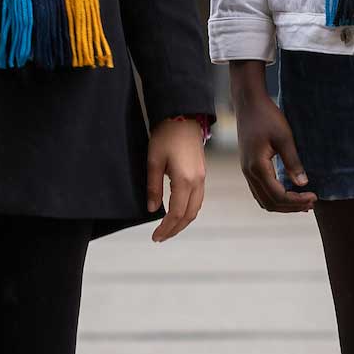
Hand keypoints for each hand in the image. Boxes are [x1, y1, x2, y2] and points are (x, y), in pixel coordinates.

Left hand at [146, 117, 207, 241]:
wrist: (183, 116)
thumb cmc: (166, 136)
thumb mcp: (153, 161)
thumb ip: (153, 187)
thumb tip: (152, 209)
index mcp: (185, 180)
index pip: (176, 213)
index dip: (166, 228)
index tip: (155, 237)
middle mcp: (197, 182)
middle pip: (189, 215)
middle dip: (174, 229)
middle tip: (160, 238)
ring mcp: (202, 178)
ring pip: (195, 208)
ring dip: (183, 222)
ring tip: (168, 229)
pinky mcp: (202, 173)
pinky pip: (198, 199)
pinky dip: (188, 211)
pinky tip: (178, 212)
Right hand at [231, 62, 315, 212]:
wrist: (248, 103)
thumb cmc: (267, 116)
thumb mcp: (284, 137)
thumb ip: (293, 162)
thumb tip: (303, 184)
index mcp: (257, 167)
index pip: (279, 196)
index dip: (297, 201)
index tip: (314, 196)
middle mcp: (249, 173)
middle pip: (270, 203)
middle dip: (291, 207)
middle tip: (311, 203)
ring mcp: (246, 171)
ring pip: (263, 200)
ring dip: (283, 204)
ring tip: (302, 202)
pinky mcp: (248, 167)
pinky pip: (260, 191)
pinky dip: (275, 197)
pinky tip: (289, 191)